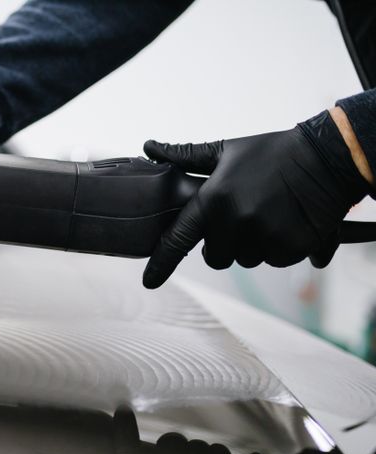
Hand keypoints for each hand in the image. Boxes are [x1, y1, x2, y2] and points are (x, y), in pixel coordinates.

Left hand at [142, 110, 371, 288]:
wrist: (329, 156)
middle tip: (242, 217)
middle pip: (216, 258)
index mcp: (213, 200)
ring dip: (253, 245)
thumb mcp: (226, 150)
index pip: (178, 239)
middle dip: (224, 244)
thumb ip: (186, 156)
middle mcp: (235, 221)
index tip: (149, 282)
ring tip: (269, 214)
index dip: (161, 264)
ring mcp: (265, 236)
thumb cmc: (273, 152)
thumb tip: (150, 147)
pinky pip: (275, 260)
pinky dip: (280, 248)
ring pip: (246, 260)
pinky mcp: (292, 247)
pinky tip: (288, 222)